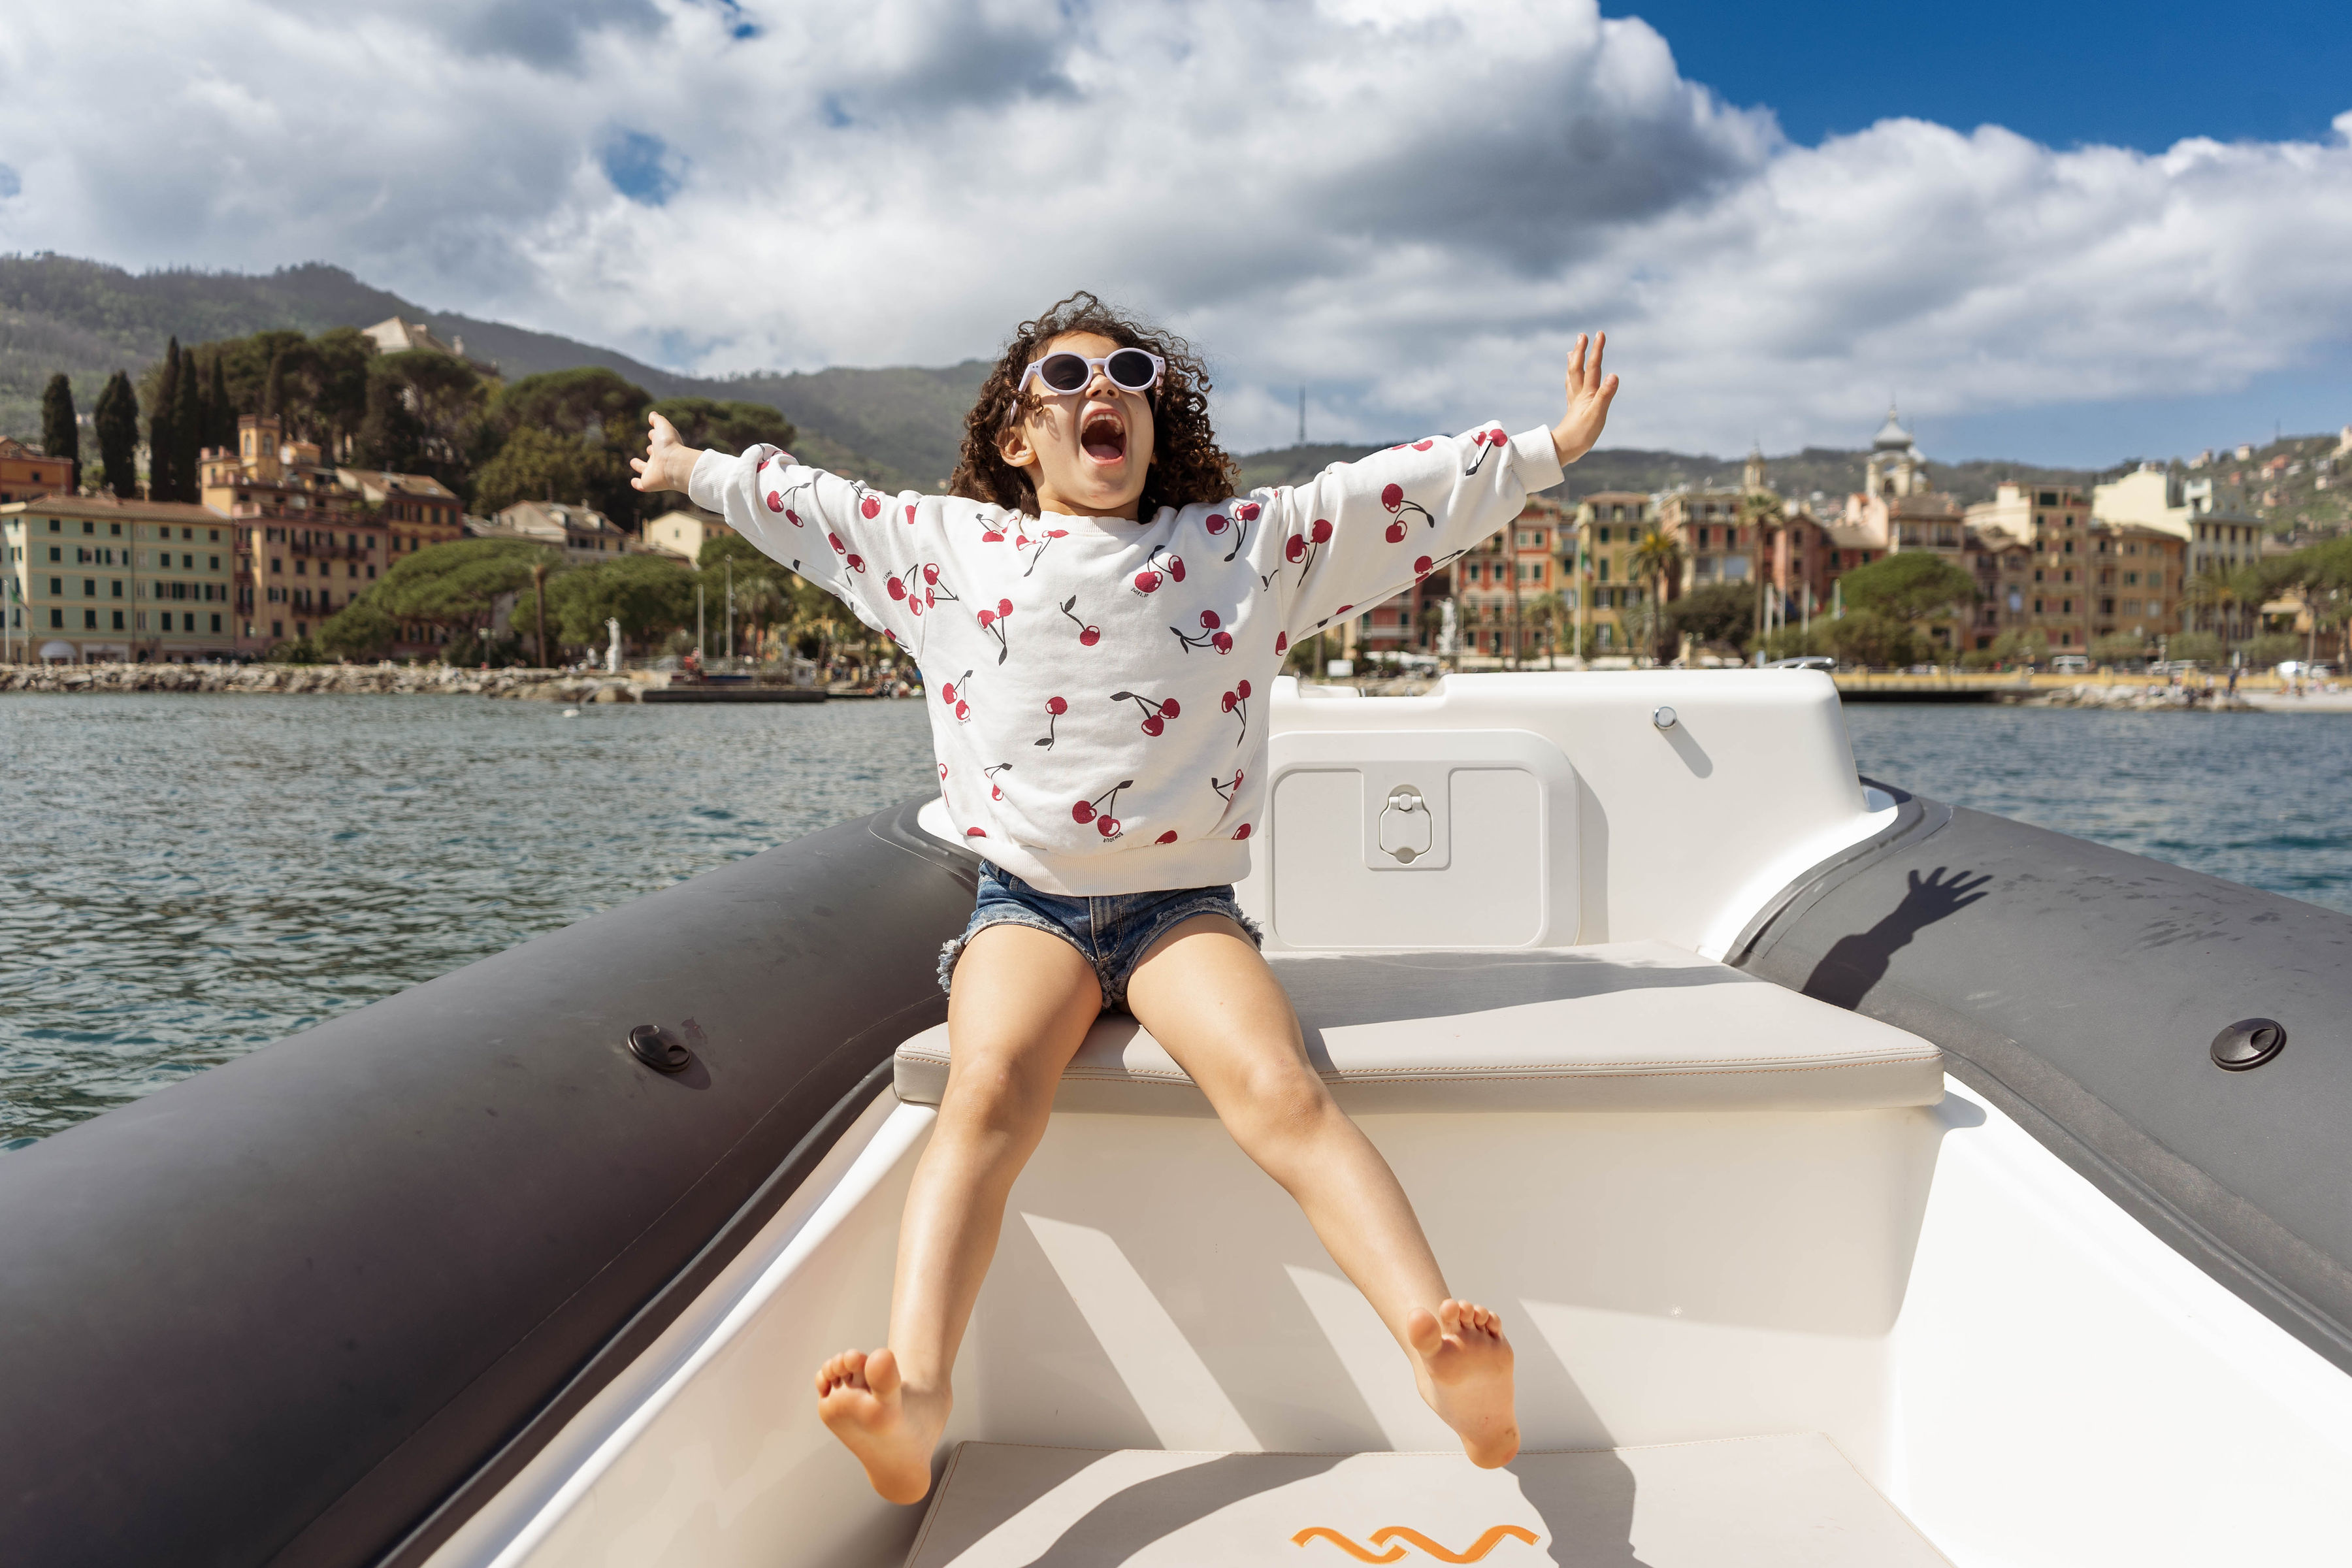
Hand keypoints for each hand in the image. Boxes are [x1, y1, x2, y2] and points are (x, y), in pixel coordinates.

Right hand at [629, 411, 702, 494]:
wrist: (674, 465)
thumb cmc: (670, 445)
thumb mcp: (663, 427)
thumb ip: (657, 420)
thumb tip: (652, 414)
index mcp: (664, 447)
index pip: (658, 441)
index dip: (655, 436)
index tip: (652, 433)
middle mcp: (659, 460)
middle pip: (654, 455)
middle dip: (651, 450)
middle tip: (650, 448)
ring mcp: (653, 472)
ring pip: (646, 469)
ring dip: (639, 466)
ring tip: (633, 462)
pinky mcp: (648, 483)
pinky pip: (641, 485)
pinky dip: (636, 483)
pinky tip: (633, 481)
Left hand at [1550, 332, 1618, 466]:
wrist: (1564, 451)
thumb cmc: (1581, 434)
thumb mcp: (1597, 414)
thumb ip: (1605, 394)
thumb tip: (1613, 375)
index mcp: (1586, 393)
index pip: (1592, 367)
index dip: (1596, 350)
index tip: (1599, 333)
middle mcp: (1579, 395)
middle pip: (1578, 368)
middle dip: (1581, 351)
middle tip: (1582, 335)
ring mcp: (1575, 402)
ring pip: (1573, 378)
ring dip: (1574, 363)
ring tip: (1572, 352)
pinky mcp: (1574, 411)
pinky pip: (1572, 389)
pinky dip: (1572, 380)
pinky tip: (1573, 382)